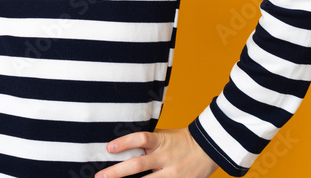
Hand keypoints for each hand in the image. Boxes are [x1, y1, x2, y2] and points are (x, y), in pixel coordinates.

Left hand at [96, 128, 217, 177]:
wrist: (209, 148)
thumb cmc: (181, 140)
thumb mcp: (164, 136)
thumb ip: (147, 143)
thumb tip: (121, 147)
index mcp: (161, 142)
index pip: (141, 139)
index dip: (124, 142)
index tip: (109, 148)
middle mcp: (165, 157)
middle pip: (138, 164)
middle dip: (117, 172)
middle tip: (100, 177)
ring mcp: (172, 173)